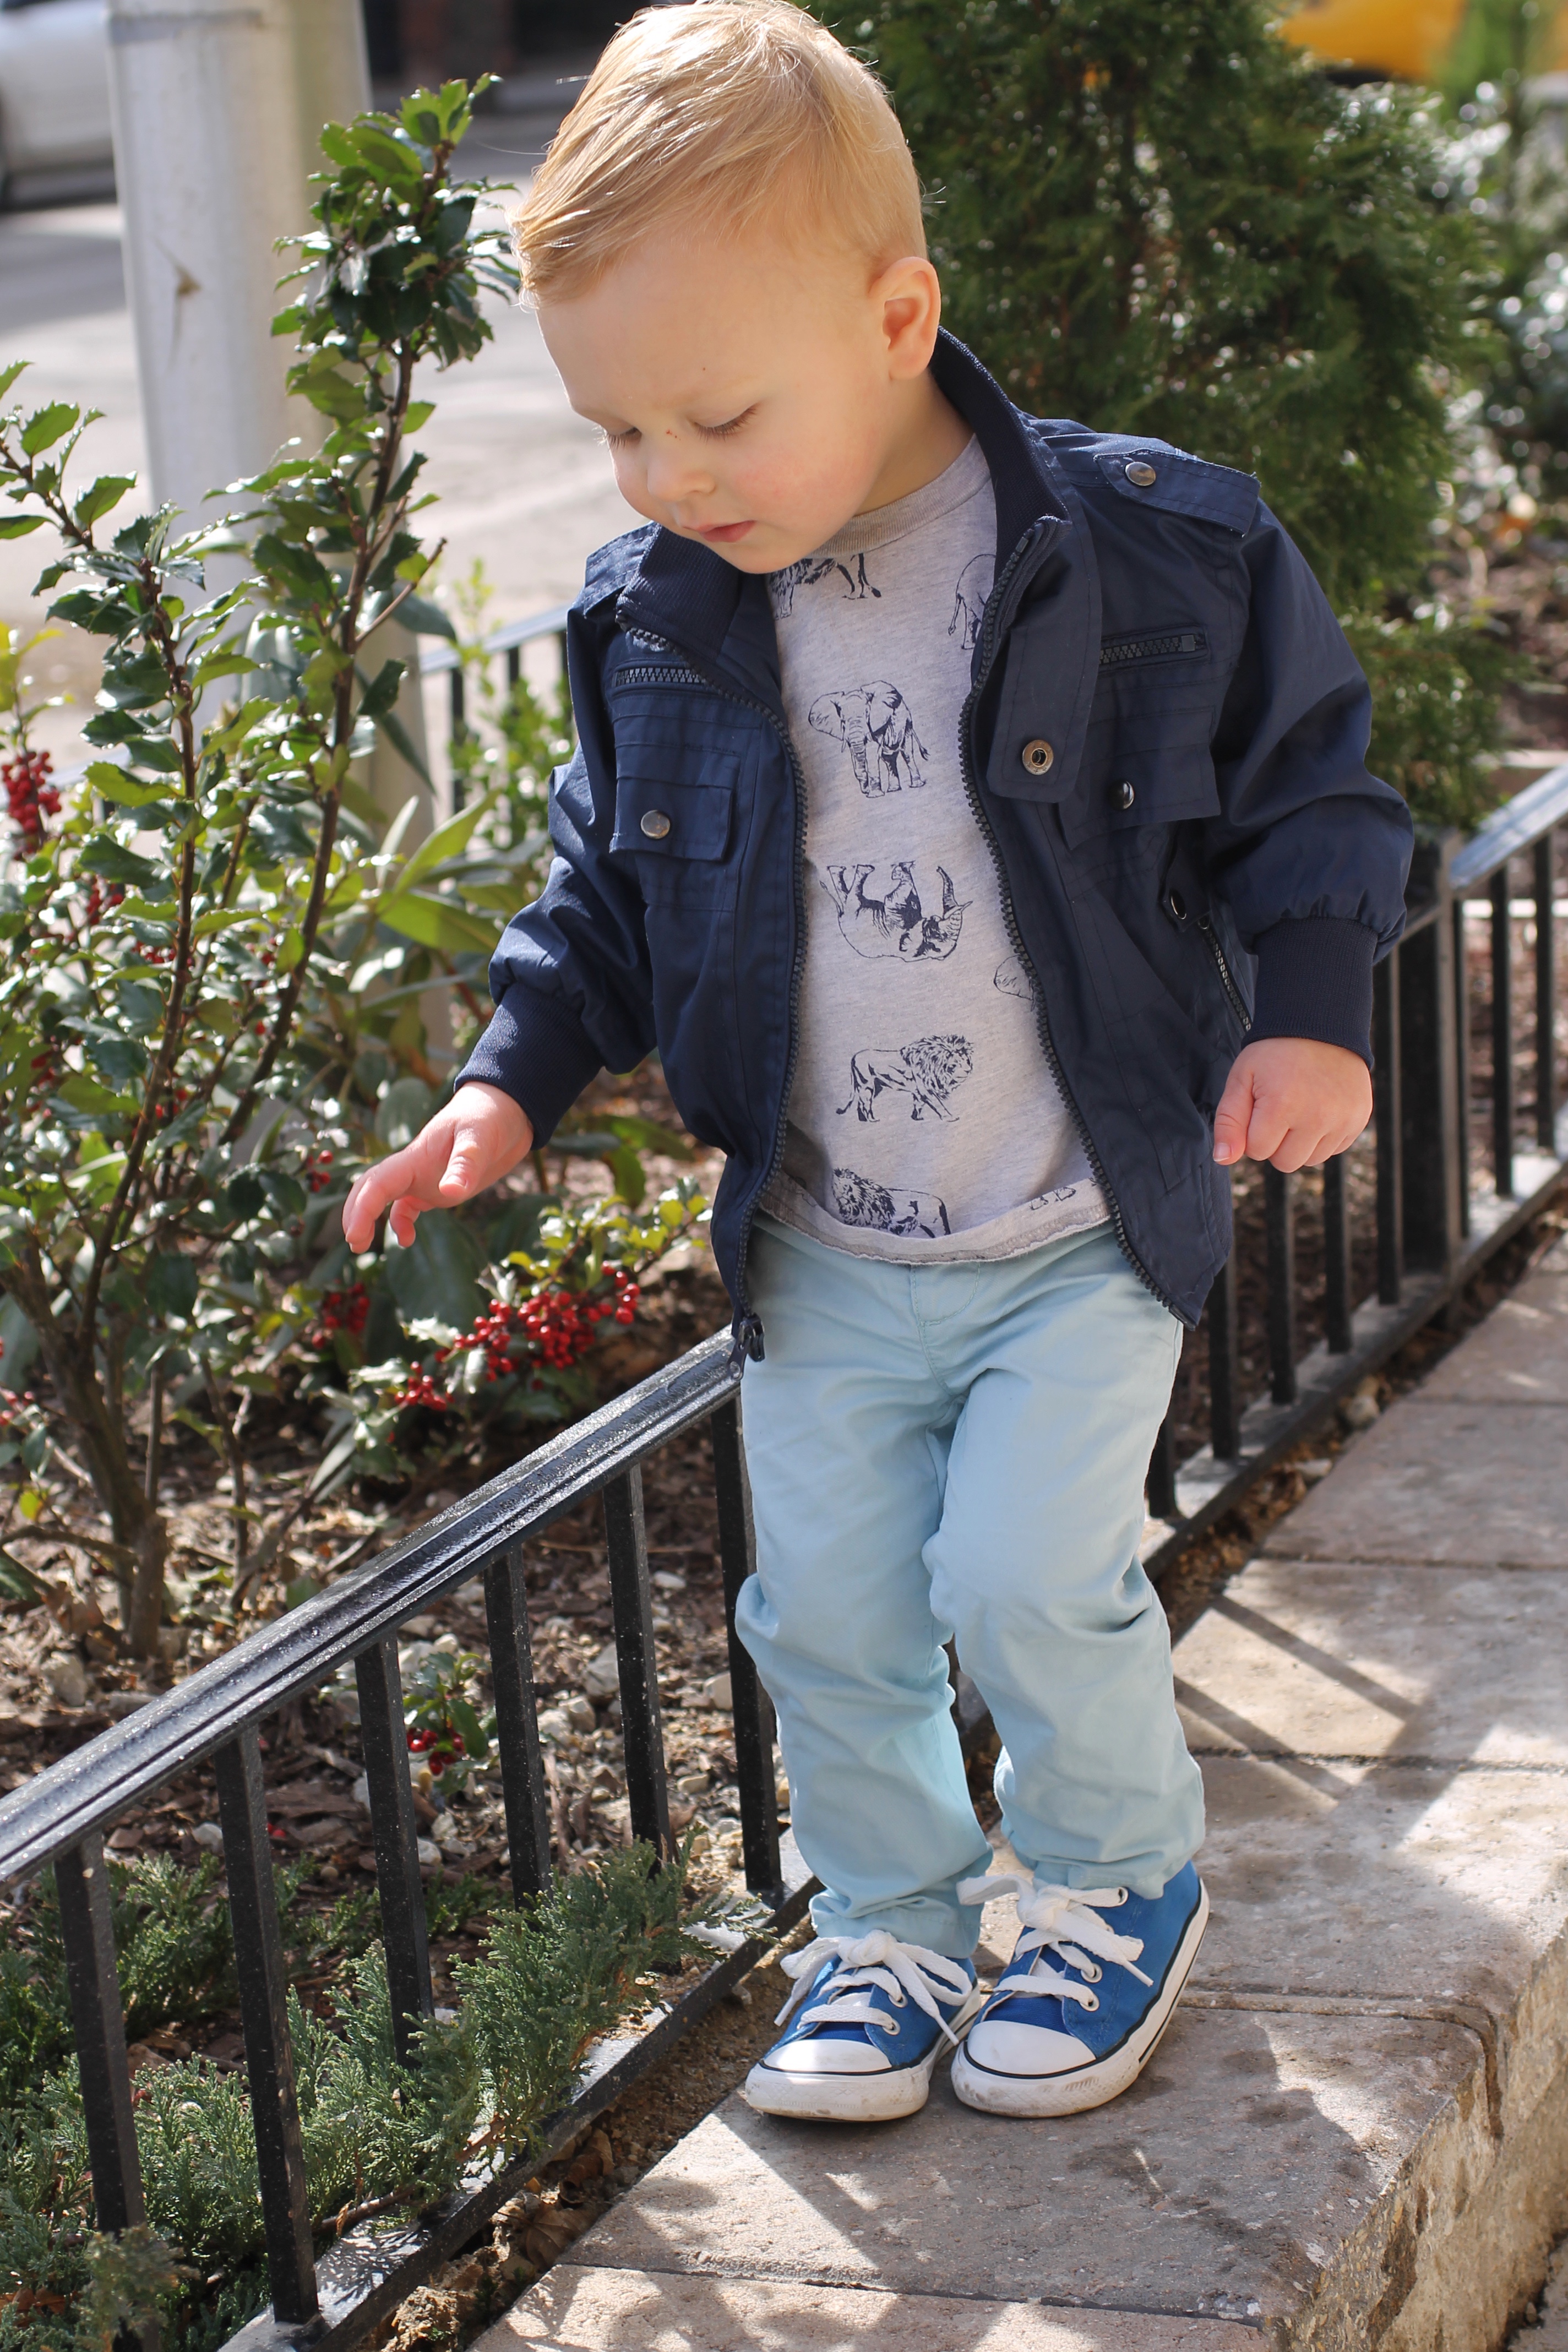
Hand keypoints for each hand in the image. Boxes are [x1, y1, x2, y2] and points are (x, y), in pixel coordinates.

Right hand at [341, 1082, 533, 1251]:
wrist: (507, 1108)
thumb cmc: (490, 1116)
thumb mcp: (480, 1137)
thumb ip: (466, 1164)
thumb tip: (451, 1194)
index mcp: (416, 1156)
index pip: (378, 1183)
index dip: (361, 1209)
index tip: (353, 1235)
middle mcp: (414, 1167)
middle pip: (371, 1188)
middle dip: (356, 1213)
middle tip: (354, 1245)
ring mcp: (423, 1176)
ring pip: (384, 1197)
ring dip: (369, 1217)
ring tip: (361, 1245)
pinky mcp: (435, 1185)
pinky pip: (408, 1205)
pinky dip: (400, 1222)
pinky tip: (407, 1239)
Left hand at [1213, 1038, 1370, 1171]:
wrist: (1319, 1025)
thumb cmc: (1275, 1053)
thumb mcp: (1241, 1079)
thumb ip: (1228, 1121)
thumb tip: (1223, 1159)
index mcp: (1282, 1106)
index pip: (1257, 1151)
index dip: (1253, 1131)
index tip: (1260, 1106)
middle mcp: (1317, 1117)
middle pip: (1285, 1163)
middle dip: (1276, 1142)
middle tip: (1279, 1108)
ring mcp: (1342, 1119)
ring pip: (1311, 1160)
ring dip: (1300, 1142)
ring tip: (1300, 1108)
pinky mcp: (1359, 1119)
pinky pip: (1334, 1149)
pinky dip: (1323, 1136)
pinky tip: (1319, 1108)